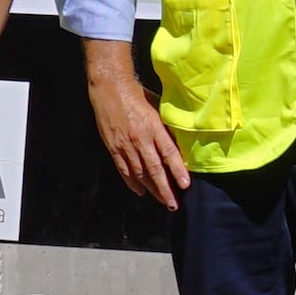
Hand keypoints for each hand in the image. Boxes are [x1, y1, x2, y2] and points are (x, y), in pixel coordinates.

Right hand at [84, 40, 190, 212]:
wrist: (110, 90)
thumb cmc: (138, 96)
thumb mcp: (158, 108)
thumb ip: (167, 126)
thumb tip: (182, 140)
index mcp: (153, 128)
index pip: (169, 153)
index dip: (177, 170)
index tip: (185, 184)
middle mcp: (140, 140)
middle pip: (154, 169)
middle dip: (165, 189)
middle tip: (174, 204)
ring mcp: (125, 146)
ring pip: (140, 173)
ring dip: (151, 190)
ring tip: (162, 201)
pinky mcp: (114, 148)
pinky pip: (124, 170)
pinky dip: (132, 182)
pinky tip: (140, 191)